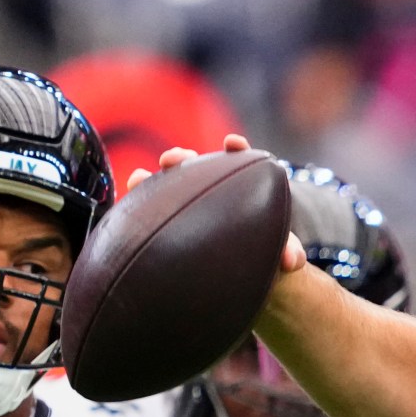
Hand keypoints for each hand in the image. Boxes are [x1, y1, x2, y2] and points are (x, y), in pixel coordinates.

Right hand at [129, 140, 307, 275]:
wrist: (242, 272)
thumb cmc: (264, 252)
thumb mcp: (278, 251)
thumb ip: (288, 251)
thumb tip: (291, 263)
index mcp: (239, 187)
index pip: (238, 161)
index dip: (236, 151)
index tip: (232, 144)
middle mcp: (208, 189)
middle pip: (193, 167)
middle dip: (182, 158)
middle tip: (174, 159)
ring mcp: (185, 203)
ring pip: (167, 186)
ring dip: (153, 180)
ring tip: (139, 179)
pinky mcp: (167, 222)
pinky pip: (149, 211)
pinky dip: (138, 207)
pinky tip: (125, 210)